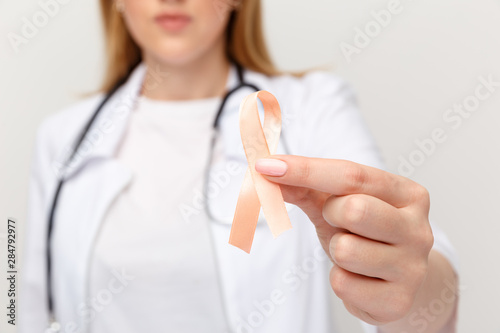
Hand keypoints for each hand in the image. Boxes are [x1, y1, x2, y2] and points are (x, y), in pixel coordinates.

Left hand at [255, 155, 433, 324]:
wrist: (400, 282)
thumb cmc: (367, 235)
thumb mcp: (339, 205)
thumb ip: (306, 187)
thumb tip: (268, 172)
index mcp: (408, 194)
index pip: (352, 175)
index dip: (305, 170)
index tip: (266, 166)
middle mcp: (419, 229)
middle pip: (354, 209)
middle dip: (332, 215)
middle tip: (339, 223)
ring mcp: (412, 267)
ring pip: (346, 250)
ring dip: (336, 251)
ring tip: (353, 253)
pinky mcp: (398, 302)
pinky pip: (343, 284)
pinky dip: (340, 280)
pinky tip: (359, 279)